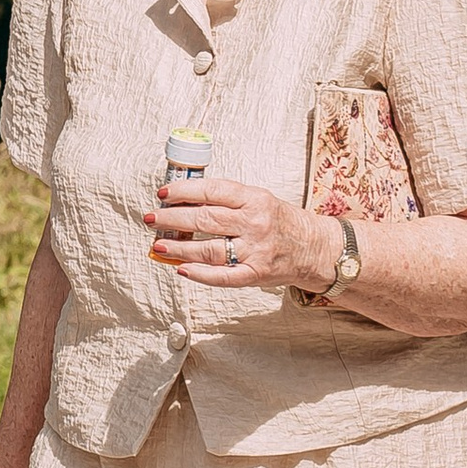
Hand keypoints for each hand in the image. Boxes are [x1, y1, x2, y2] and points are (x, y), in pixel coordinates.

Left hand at [146, 175, 339, 290]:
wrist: (315, 248)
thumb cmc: (281, 222)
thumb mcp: (259, 200)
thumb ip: (228, 200)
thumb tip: (186, 202)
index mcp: (254, 199)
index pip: (212, 191)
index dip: (183, 191)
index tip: (163, 193)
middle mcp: (255, 223)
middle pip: (205, 218)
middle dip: (172, 218)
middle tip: (152, 218)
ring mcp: (256, 250)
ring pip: (209, 248)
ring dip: (179, 247)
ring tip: (158, 245)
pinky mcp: (256, 274)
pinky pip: (223, 276)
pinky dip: (200, 274)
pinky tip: (181, 268)